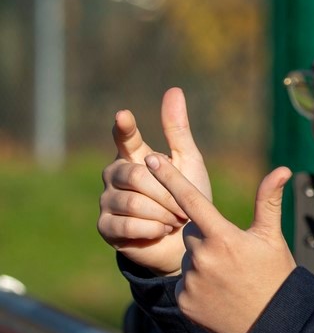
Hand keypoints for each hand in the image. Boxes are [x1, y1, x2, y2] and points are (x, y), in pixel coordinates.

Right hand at [97, 88, 211, 275]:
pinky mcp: (106, 227)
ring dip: (161, 212)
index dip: (124, 128)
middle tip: (183, 208)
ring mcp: (107, 201)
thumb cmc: (188, 199)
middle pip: (135, 175)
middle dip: (165, 193)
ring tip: (175, 220)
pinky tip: (161, 231)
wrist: (186, 243)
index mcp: (133, 156)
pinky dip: (151, 228)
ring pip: (131, 201)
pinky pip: (126, 224)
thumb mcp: (188, 163)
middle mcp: (115, 175)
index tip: (124, 116)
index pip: (124, 137)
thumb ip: (177, 130)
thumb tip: (174, 90)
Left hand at [143, 153, 294, 332]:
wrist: (274, 325)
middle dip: (207, 239)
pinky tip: (219, 296)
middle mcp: (202, 257)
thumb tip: (282, 169)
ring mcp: (191, 281)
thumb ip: (268, 201)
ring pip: (188, 259)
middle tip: (233, 257)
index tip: (153, 159)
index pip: (191, 201)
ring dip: (203, 264)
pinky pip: (184, 284)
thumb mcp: (272, 238)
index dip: (171, 178)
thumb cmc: (276, 276)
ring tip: (229, 280)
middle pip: (191, 234)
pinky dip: (198, 287)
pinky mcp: (184, 301)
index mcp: (223, 237)